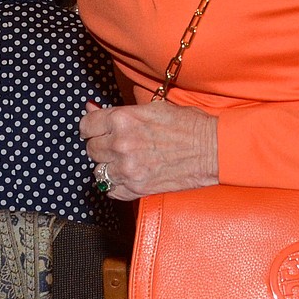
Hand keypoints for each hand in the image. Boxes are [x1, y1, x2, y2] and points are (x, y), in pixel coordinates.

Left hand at [79, 101, 218, 200]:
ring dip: (108, 167)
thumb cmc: (187, 125)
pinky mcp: (136, 189)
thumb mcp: (152, 107)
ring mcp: (127, 169)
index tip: (96, 130)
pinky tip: (127, 176)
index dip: (91, 128)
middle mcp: (121, 143)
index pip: (86, 125)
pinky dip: (115, 185)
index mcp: (123, 118)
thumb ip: (118, 111)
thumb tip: (91, 109)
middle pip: (91, 149)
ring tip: (124, 161)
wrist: (211, 149)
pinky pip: (110, 190)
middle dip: (101, 146)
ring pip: (98, 171)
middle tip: (116, 145)